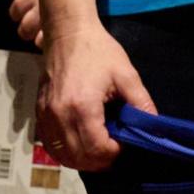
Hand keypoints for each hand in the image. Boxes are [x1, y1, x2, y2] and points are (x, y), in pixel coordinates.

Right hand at [38, 19, 154, 171]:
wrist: (67, 33)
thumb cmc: (98, 51)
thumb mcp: (127, 75)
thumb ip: (141, 104)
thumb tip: (153, 129)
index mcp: (82, 106)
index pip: (97, 149)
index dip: (114, 153)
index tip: (124, 143)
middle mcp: (60, 114)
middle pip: (79, 158)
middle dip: (100, 161)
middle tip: (114, 150)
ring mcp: (47, 114)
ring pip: (62, 154)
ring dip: (82, 160)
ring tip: (98, 150)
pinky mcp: (39, 111)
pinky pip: (50, 143)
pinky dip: (64, 151)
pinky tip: (78, 144)